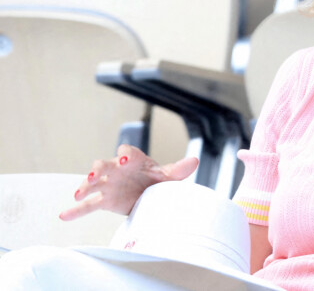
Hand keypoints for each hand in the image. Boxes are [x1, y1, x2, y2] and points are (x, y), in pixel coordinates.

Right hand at [59, 144, 198, 220]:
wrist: (148, 193)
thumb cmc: (155, 180)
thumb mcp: (167, 176)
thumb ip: (178, 169)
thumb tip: (194, 161)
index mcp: (135, 160)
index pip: (128, 153)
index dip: (125, 155)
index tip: (125, 160)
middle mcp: (118, 169)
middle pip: (105, 164)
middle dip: (99, 168)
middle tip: (95, 173)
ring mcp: (109, 184)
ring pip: (94, 182)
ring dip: (85, 185)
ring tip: (79, 193)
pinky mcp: (104, 199)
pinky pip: (89, 204)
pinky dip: (76, 210)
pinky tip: (65, 214)